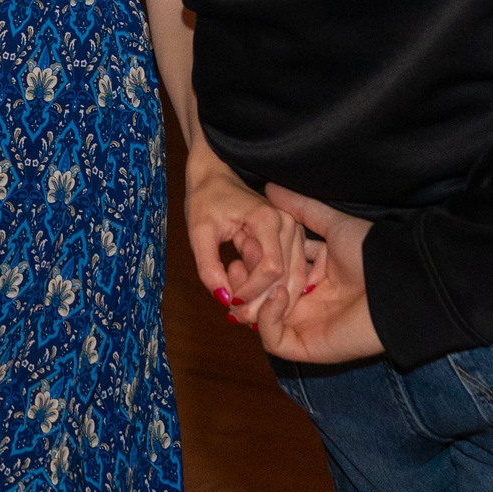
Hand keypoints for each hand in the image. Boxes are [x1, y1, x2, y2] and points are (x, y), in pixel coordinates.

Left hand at [184, 159, 308, 335]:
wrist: (215, 176)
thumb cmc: (206, 200)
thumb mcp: (198, 232)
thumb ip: (208, 266)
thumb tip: (223, 299)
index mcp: (268, 218)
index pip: (271, 268)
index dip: (252, 291)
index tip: (230, 300)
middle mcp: (288, 225)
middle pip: (286, 277)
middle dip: (261, 302)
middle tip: (235, 315)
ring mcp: (294, 233)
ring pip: (292, 280)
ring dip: (267, 299)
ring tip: (239, 306)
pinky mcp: (291, 242)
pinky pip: (289, 274)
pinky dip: (271, 290)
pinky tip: (250, 295)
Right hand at [251, 184, 384, 363]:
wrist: (397, 283)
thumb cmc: (371, 254)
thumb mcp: (332, 224)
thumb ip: (301, 208)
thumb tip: (269, 187)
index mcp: (312, 277)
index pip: (271, 273)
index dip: (253, 261)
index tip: (240, 246)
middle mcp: (306, 303)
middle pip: (260, 298)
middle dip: (243, 283)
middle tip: (232, 266)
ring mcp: (305, 327)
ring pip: (260, 321)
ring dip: (249, 301)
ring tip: (246, 279)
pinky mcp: (308, 347)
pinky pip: (274, 340)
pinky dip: (267, 319)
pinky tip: (278, 294)